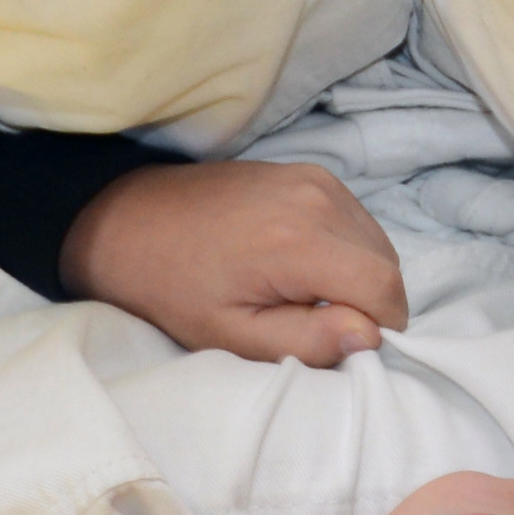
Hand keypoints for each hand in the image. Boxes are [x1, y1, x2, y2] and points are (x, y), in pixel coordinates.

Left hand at [57, 158, 411, 364]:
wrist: (126, 221)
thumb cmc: (171, 287)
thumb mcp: (230, 334)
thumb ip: (306, 340)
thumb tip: (370, 337)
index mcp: (299, 240)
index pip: (386, 290)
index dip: (374, 329)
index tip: (332, 341)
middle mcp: (318, 197)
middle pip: (387, 266)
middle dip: (364, 304)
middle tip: (308, 321)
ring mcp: (316, 178)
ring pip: (376, 243)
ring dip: (355, 277)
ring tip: (297, 293)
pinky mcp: (310, 173)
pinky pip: (356, 222)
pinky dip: (343, 251)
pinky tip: (297, 265)